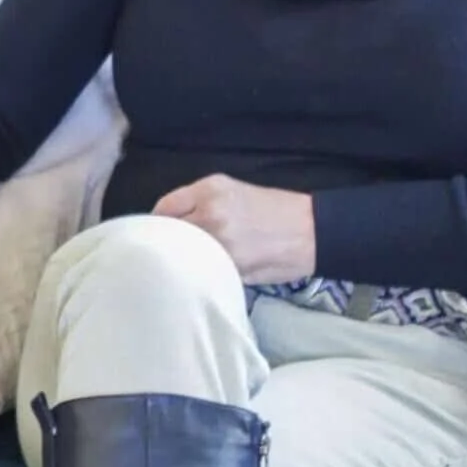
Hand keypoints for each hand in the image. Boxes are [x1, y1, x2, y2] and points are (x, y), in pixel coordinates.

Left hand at [152, 176, 315, 283]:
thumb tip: (166, 223)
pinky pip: (202, 272)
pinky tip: (201, 276)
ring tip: (183, 266)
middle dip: (164, 244)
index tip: (155, 234)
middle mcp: (209, 213)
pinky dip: (198, 275)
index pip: (164, 209)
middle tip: (166, 253)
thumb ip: (197, 202)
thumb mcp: (232, 191)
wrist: (310, 230)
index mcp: (209, 190)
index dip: (156, 224)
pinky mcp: (230, 267)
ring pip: (182, 256)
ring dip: (179, 263)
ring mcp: (218, 242)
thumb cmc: (271, 210)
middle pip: (167, 235)